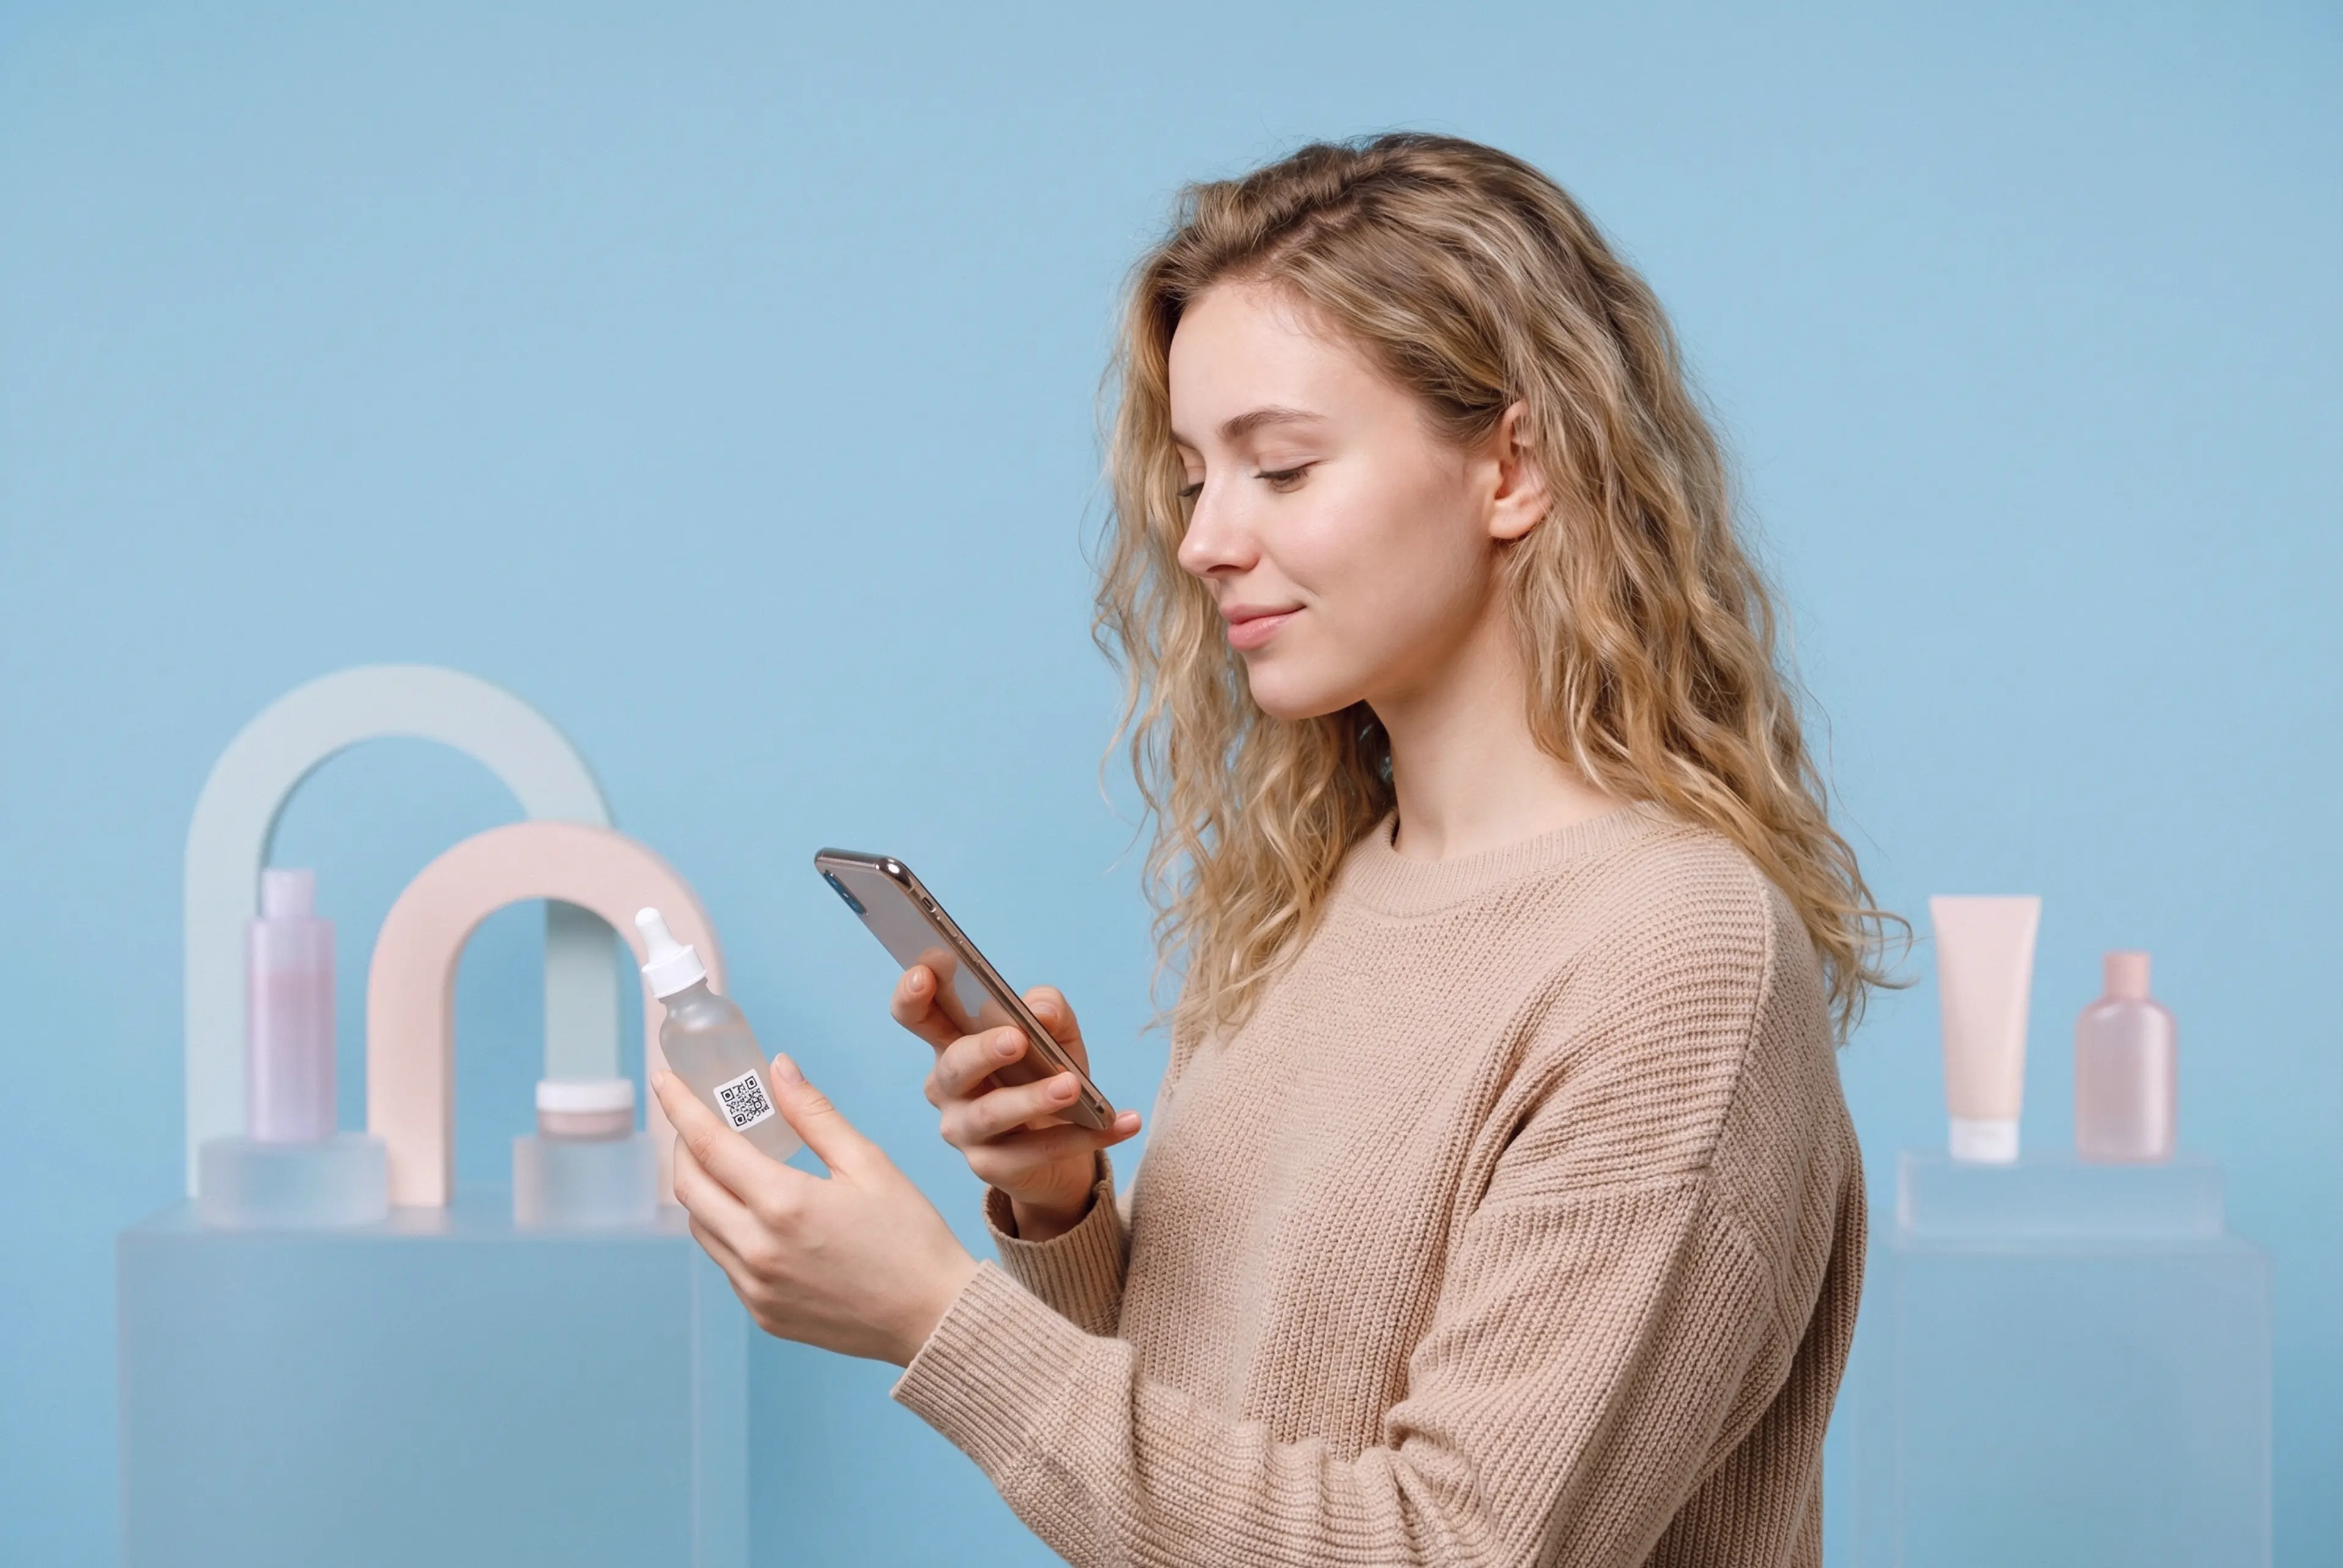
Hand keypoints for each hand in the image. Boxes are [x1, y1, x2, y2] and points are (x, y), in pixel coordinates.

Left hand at [652, 1054, 978, 1365]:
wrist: (932, 1317)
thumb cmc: (909, 1236)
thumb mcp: (868, 1163)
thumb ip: (814, 1115)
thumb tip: (778, 1069)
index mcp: (784, 1203)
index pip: (709, 1145)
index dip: (679, 1107)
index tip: (663, 1080)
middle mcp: (757, 1249)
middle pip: (689, 1188)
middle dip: (683, 1147)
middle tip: (698, 1123)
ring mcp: (755, 1288)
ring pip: (701, 1228)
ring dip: (703, 1190)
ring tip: (728, 1166)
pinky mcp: (762, 1313)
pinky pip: (726, 1262)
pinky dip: (727, 1229)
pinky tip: (758, 1216)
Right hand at [891, 971, 1141, 1242]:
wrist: (1062, 1146)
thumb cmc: (1044, 1075)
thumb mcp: (1055, 1035)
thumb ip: (1049, 1012)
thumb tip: (1041, 1013)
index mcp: (952, 1042)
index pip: (917, 1015)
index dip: (914, 994)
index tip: (927, 971)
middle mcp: (947, 1087)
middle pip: (953, 1066)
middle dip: (983, 1051)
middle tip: (1017, 1039)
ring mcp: (964, 1130)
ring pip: (992, 1113)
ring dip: (1033, 1098)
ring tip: (1071, 1086)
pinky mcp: (991, 1167)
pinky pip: (1037, 1150)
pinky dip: (1084, 1137)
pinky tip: (1124, 1121)